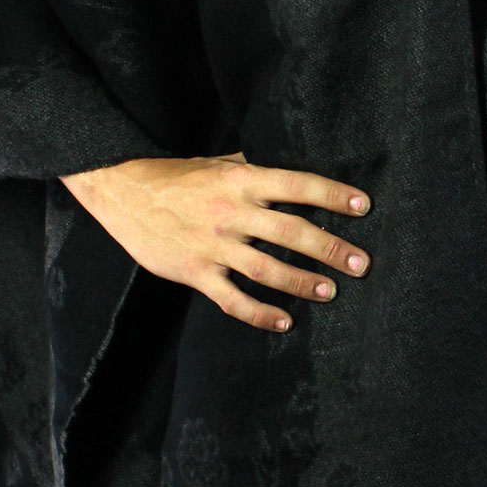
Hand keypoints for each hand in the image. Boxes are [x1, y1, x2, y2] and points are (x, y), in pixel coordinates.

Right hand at [59, 152, 371, 332]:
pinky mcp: (194, 272)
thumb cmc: (178, 177)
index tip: (363, 206)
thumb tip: (295, 172)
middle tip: (361, 262)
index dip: (332, 195)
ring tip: (329, 291)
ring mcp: (212, 245)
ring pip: (266, 269)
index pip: (297, 185)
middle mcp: (230, 213)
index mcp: (240, 181)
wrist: (123, 191)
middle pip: (290, 232)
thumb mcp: (219, 163)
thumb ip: (256, 170)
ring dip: (301, 282)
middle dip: (329, 248)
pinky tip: (283, 322)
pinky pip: (232, 299)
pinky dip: (259, 314)